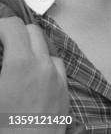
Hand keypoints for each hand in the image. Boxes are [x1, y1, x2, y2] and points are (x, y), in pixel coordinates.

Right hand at [0, 17, 68, 132]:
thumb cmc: (4, 125)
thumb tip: (1, 59)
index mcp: (20, 64)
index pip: (13, 27)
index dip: (0, 26)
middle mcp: (43, 66)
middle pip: (33, 32)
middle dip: (16, 34)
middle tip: (2, 45)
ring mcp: (57, 79)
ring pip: (48, 49)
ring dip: (33, 49)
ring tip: (17, 61)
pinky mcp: (65, 94)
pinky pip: (58, 68)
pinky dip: (46, 65)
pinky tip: (34, 78)